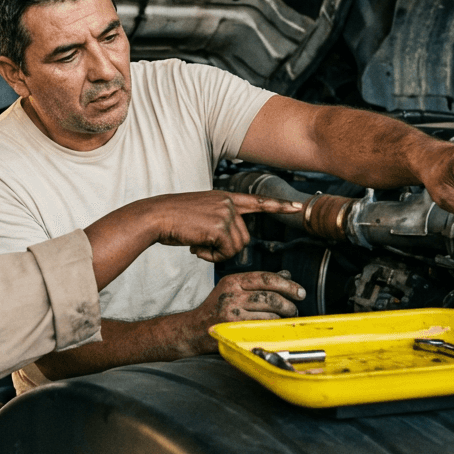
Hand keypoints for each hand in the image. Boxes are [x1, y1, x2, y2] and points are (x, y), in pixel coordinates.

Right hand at [150, 192, 303, 261]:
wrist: (156, 217)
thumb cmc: (173, 220)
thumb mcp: (200, 213)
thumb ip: (218, 220)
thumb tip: (228, 240)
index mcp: (224, 197)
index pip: (257, 201)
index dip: (278, 206)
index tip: (298, 207)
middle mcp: (228, 203)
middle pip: (245, 237)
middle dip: (226, 248)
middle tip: (202, 246)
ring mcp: (225, 213)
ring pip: (237, 246)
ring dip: (218, 253)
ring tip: (198, 245)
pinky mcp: (220, 226)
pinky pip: (227, 251)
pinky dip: (212, 256)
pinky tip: (197, 248)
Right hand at [192, 270, 302, 350]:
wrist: (194, 329)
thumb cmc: (216, 308)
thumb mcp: (233, 289)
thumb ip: (258, 283)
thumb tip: (286, 275)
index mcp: (233, 281)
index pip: (266, 278)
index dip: (287, 285)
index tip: (300, 291)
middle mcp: (232, 294)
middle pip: (270, 296)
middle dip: (289, 303)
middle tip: (295, 308)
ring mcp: (233, 312)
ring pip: (269, 313)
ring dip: (283, 317)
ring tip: (287, 318)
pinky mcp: (234, 328)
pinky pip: (263, 326)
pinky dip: (274, 326)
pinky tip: (276, 326)